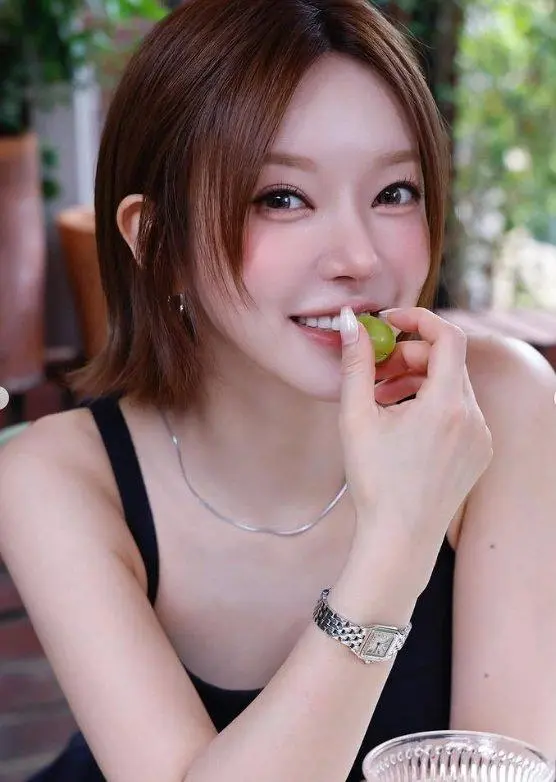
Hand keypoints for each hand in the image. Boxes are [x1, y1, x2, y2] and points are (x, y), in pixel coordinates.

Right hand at [339, 306, 492, 560]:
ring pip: (452, 387)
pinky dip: (433, 405)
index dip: (418, 319)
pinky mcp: (479, 452)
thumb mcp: (356, 418)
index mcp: (447, 406)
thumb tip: (350, 323)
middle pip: (446, 362)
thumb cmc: (375, 482)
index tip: (390, 321)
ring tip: (383, 400)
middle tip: (376, 371)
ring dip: (418, 381)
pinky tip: (403, 425)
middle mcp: (473, 418)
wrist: (399, 538)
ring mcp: (481, 437)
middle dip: (409, 356)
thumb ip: (355, 364)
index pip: (448, 337)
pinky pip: (459, 411)